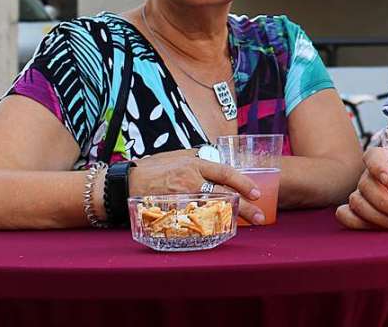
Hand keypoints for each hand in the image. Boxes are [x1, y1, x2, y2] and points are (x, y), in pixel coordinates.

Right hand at [129, 151, 266, 224]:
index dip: (242, 182)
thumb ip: (197, 162)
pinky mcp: (173, 214)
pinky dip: (210, 226)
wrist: (126, 183)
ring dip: (231, 218)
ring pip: (213, 210)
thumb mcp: (178, 157)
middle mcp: (190, 180)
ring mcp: (182, 199)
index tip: (256, 192)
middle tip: (261, 216)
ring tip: (247, 224)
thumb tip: (217, 166)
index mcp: (194, 164)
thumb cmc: (153, 169)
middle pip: (224, 195)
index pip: (225, 172)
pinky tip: (221, 230)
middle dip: (244, 207)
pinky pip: (196, 222)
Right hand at [335, 146, 387, 230]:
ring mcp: (359, 193)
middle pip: (365, 185)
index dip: (377, 166)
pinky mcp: (355, 210)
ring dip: (375, 216)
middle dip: (383, 201)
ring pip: (356, 202)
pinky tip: (370, 228)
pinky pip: (345, 215)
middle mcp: (367, 175)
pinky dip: (354, 222)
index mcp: (384, 158)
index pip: (373, 156)